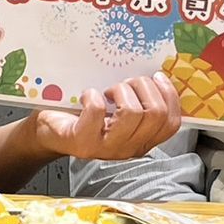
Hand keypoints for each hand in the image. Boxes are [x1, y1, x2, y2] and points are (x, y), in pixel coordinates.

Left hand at [31, 73, 181, 159]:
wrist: (51, 132)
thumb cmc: (86, 116)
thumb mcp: (119, 112)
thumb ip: (140, 101)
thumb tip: (159, 75)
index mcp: (143, 140)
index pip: (172, 123)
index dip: (170, 96)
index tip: (156, 77)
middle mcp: (129, 148)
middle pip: (156, 114)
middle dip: (143, 87)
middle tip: (125, 83)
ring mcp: (106, 148)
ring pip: (132, 113)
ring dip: (120, 90)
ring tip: (107, 91)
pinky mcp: (83, 141)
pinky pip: (97, 110)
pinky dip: (92, 95)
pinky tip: (87, 96)